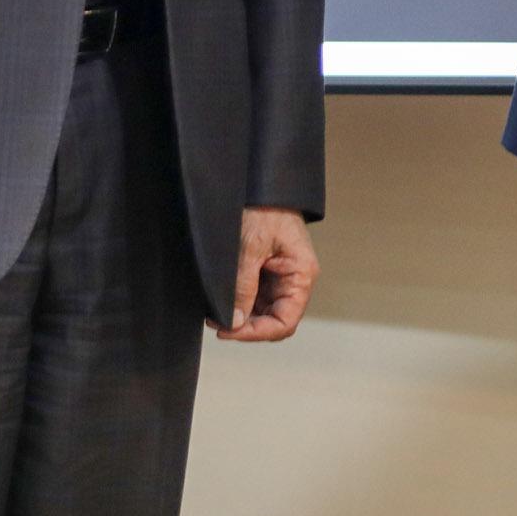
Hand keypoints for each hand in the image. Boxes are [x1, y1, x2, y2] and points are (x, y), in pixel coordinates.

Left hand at [218, 206, 319, 341]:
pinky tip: (221, 300)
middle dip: (245, 326)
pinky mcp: (266, 272)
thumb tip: (234, 322)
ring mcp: (280, 277)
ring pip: (262, 312)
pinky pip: (255, 297)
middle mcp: (293, 280)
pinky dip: (238, 302)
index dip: (257, 333)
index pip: (285, 322)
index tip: (229, 331)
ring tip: (215, 311)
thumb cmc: (264, 208)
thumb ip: (244, 287)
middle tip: (217, 322)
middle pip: (273, 320)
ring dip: (240, 315)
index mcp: (301, 275)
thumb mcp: (250, 248)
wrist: (260, 183)